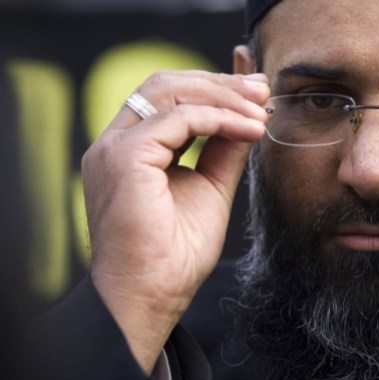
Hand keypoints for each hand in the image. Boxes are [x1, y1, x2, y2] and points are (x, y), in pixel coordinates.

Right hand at [82, 71, 269, 372]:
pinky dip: (219, 118)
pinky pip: (178, 119)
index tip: (257, 94)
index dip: (214, 88)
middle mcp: (115, 143)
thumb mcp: (211, 188)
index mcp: (130, 150)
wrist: (152, 296)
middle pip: (166, 84)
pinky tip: (250, 129)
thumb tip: (251, 116)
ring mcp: (114, 148)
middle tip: (264, 90)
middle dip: (220, 83)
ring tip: (262, 110)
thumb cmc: (176, 256)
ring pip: (169, 92)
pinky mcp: (123, 158)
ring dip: (224, 97)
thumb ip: (225, 150)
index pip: (168, 98)